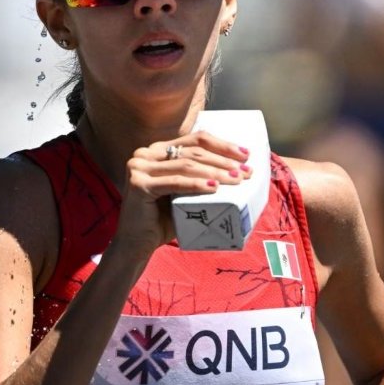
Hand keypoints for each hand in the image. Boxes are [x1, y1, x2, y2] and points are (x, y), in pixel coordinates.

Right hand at [111, 131, 250, 256]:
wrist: (137, 244)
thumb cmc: (164, 219)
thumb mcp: (185, 193)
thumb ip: (199, 177)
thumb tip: (238, 171)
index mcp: (158, 150)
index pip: (195, 140)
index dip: (222, 145)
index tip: (245, 155)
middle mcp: (146, 153)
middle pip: (193, 151)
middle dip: (224, 160)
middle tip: (246, 171)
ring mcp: (139, 167)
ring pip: (187, 165)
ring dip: (216, 172)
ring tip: (236, 180)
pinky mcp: (139, 184)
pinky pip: (175, 182)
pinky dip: (196, 184)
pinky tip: (214, 187)